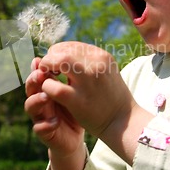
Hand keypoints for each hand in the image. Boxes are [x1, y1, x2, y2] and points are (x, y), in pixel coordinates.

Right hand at [25, 57, 84, 157]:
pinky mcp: (45, 133)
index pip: (38, 72)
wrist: (85, 133)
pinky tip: (55, 122)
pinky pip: (39, 128)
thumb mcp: (79, 87)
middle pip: (30, 86)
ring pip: (29, 105)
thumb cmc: (81, 107)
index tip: (48, 58)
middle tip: (41, 74)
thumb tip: (72, 49)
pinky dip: (45, 125)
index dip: (40, 66)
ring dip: (36, 100)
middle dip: (33, 79)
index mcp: (47, 86)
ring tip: (47, 97)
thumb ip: (73, 72)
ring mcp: (41, 115)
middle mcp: (41, 98)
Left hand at [38, 42, 153, 164]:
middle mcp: (97, 65)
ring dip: (47, 69)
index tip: (56, 64)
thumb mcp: (104, 72)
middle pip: (63, 51)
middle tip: (48, 71)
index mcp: (102, 56)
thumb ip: (86, 62)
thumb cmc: (110, 97)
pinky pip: (55, 87)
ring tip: (48, 78)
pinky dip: (47, 87)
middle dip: (50, 59)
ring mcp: (88, 82)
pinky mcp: (79, 100)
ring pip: (58, 61)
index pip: (72, 46)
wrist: (122, 123)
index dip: (58, 53)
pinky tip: (49, 92)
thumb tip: (62, 55)